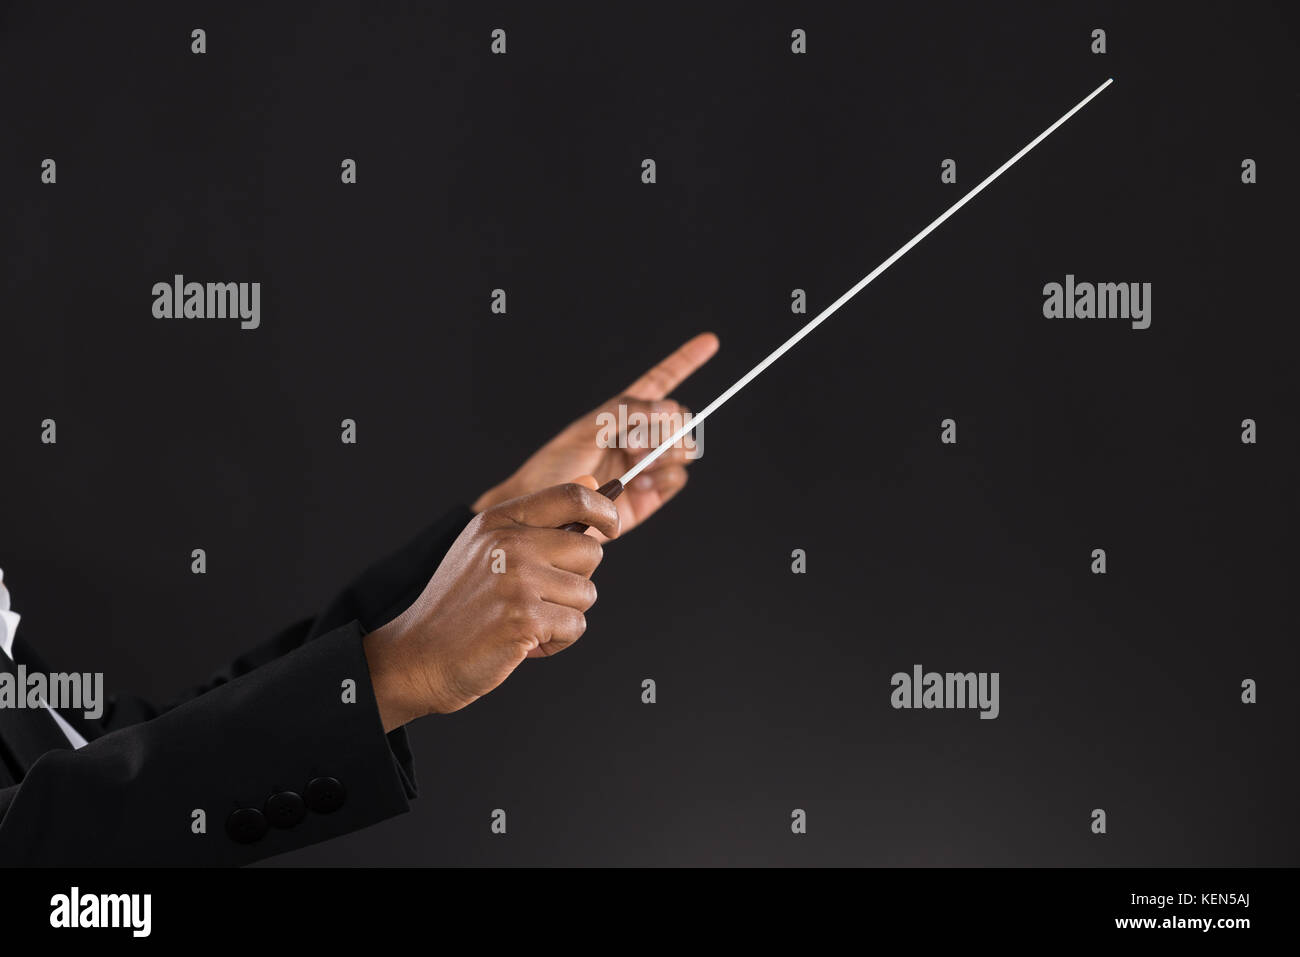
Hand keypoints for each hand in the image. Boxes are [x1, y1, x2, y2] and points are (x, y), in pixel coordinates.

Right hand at [363, 477, 619, 728]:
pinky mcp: (524, 618)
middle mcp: (509, 543)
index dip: (605, 510)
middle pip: (590, 551)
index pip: (572, 496)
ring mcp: (517, 580)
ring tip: (526, 620)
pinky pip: (575, 627)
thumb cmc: (460, 605)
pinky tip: (525, 641)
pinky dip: (557, 641)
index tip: (610, 527)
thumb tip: (593, 484)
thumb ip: (540, 518)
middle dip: (576, 580)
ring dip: (564, 615)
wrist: (419, 655)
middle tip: (541, 597)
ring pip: (586, 593)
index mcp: (499, 521)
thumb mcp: (488, 546)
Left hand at [472, 332, 718, 539]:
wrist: (546, 513)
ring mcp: (649, 465)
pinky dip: (663, 478)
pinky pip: (677, 478)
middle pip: (680, 418)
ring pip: (685, 448)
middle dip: (667, 426)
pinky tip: (639, 483)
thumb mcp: (586, 428)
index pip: (661, 381)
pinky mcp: (653, 495)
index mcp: (624, 413)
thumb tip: (671, 407)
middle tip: (633, 442)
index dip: (685, 361)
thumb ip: (626, 411)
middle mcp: (641, 436)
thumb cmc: (555, 467)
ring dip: (666, 452)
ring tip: (636, 463)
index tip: (709, 342)